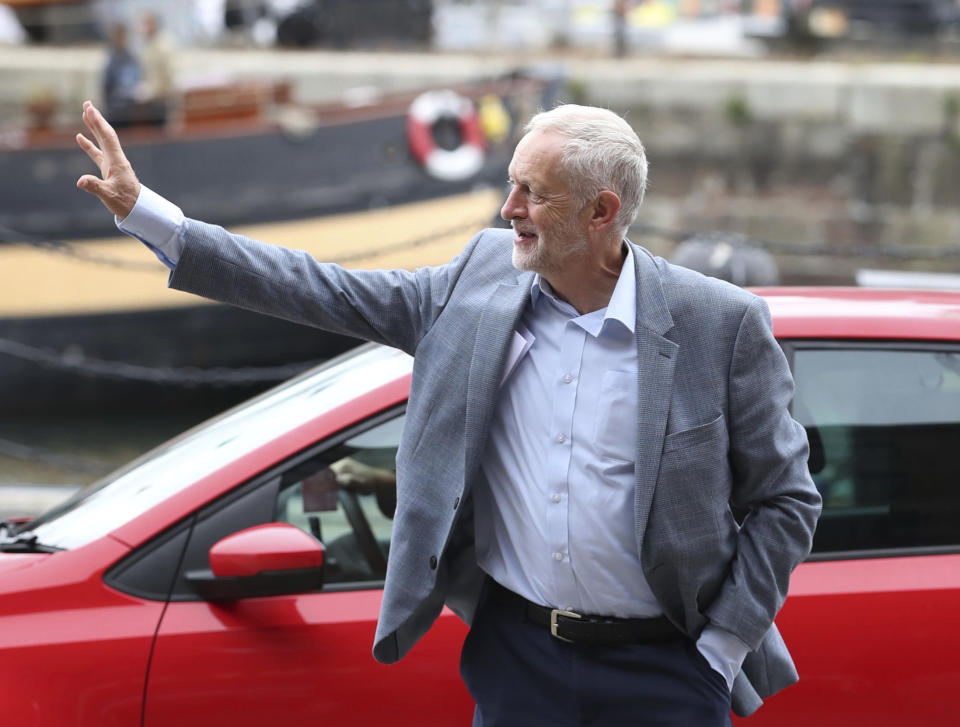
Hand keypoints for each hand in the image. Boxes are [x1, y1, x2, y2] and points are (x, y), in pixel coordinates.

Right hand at [75, 101, 140, 218]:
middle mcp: (116, 159)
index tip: (90, 109)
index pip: (106, 137)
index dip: (98, 122)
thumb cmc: (125, 202)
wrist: (138, 210)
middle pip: (105, 134)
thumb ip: (95, 186)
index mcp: (117, 161)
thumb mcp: (108, 195)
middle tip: (87, 104)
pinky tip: (80, 137)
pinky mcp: (110, 170)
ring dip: (93, 128)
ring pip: (102, 141)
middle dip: (96, 119)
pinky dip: (89, 145)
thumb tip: (81, 181)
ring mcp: (113, 164)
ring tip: (85, 114)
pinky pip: (98, 153)